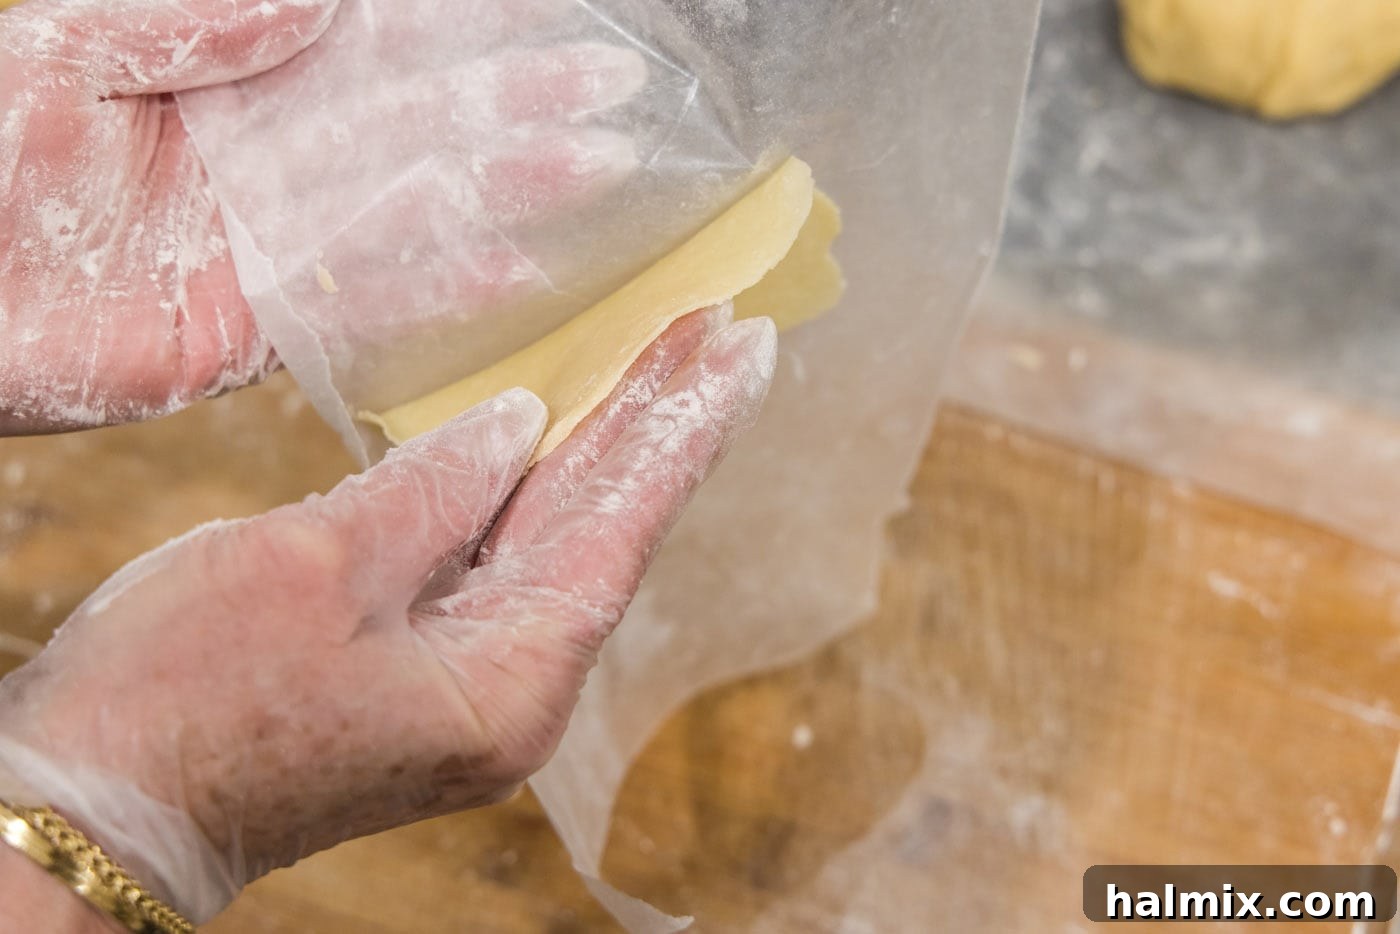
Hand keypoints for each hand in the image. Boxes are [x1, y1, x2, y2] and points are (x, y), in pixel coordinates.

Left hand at [0, 0, 645, 432]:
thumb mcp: (65, 48)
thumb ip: (188, 23)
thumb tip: (322, 0)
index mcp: (230, 72)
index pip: (369, 42)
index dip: (460, 26)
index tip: (552, 12)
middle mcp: (267, 155)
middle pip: (412, 123)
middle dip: (516, 103)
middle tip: (617, 88)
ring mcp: (267, 243)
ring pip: (407, 208)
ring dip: (504, 188)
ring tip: (597, 167)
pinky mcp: (252, 326)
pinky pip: (359, 303)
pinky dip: (435, 287)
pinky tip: (513, 270)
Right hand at [0, 308, 775, 923]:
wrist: (93, 811)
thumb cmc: (188, 698)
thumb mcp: (319, 568)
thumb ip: (437, 491)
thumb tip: (520, 426)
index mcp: (509, 682)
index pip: (621, 531)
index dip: (680, 430)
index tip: (739, 351)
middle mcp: (510, 693)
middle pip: (603, 536)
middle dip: (659, 430)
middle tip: (722, 339)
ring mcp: (464, 688)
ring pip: (551, 546)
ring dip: (603, 454)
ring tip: (663, 369)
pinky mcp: (415, 673)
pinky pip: (491, 566)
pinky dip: (524, 496)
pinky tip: (551, 440)